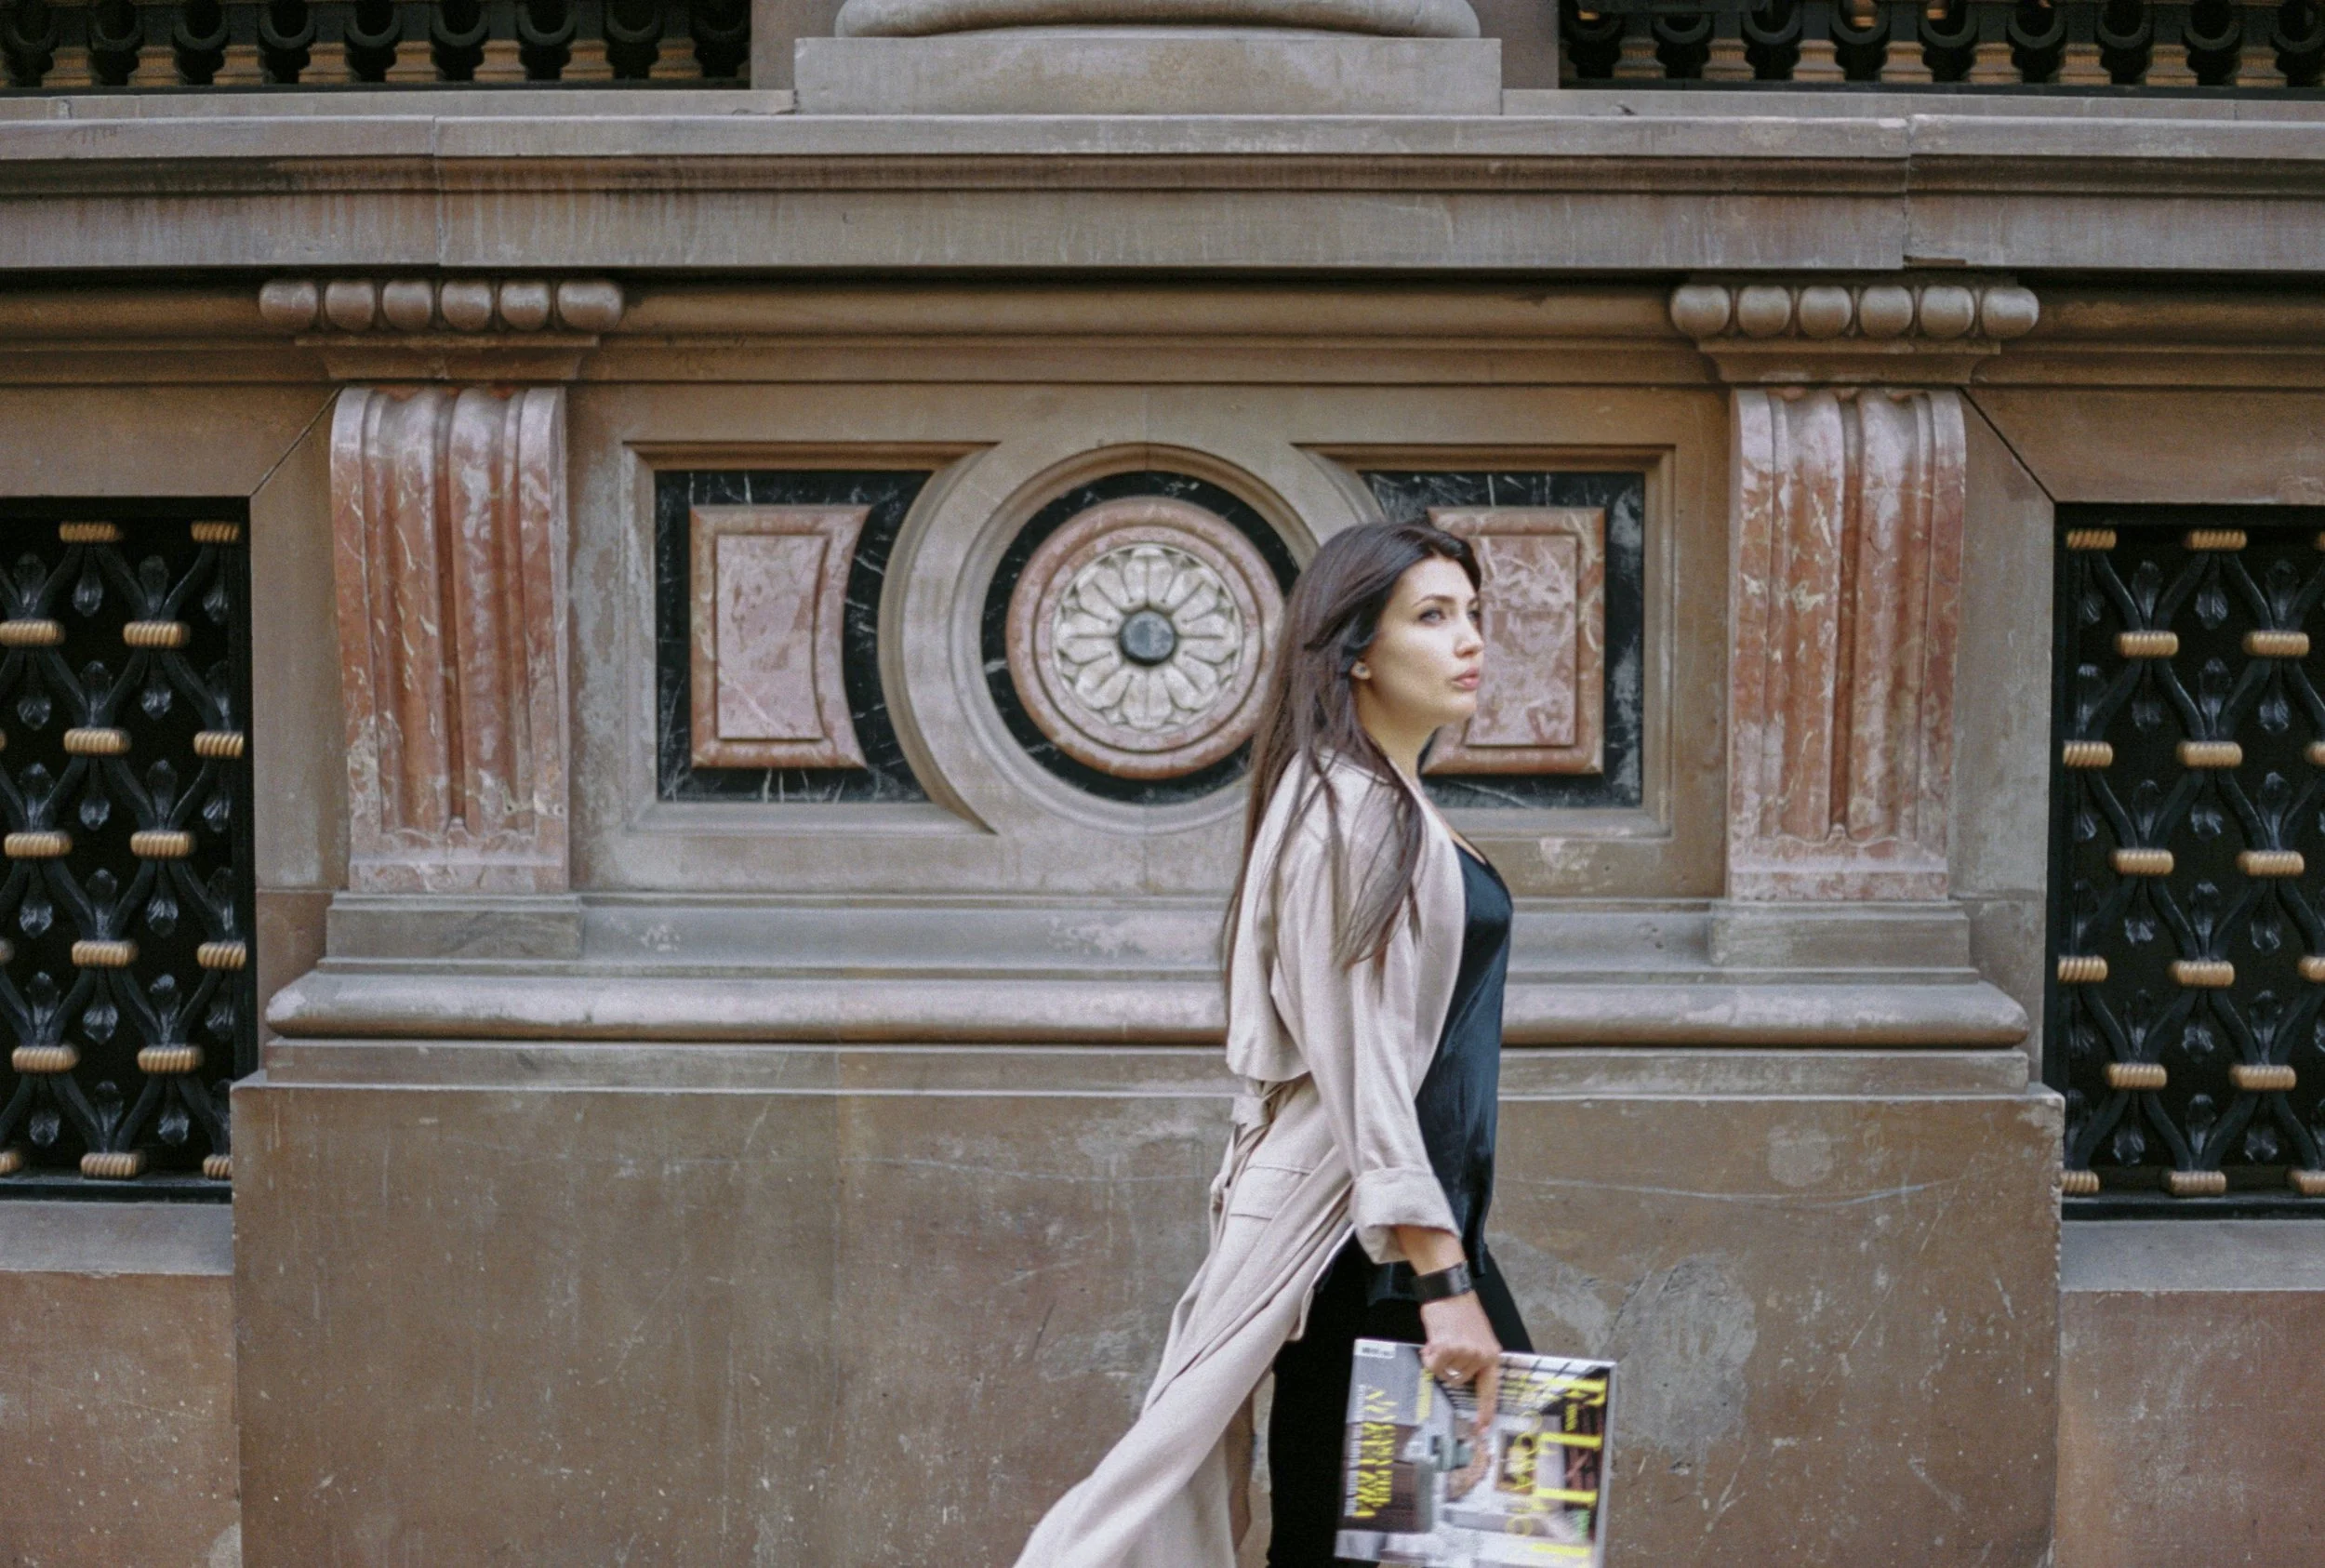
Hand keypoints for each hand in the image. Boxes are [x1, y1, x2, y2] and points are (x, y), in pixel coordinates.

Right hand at [1419, 1290, 1500, 1430]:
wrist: (1450, 1290)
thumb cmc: (1461, 1311)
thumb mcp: (1476, 1336)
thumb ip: (1472, 1357)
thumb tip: (1455, 1375)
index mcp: (1491, 1354)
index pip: (1489, 1389)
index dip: (1485, 1410)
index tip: (1482, 1428)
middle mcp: (1480, 1356)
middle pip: (1459, 1381)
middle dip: (1449, 1369)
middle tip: (1445, 1349)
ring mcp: (1465, 1352)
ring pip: (1445, 1373)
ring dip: (1438, 1360)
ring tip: (1440, 1340)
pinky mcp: (1448, 1348)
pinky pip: (1433, 1365)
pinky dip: (1429, 1356)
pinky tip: (1432, 1342)